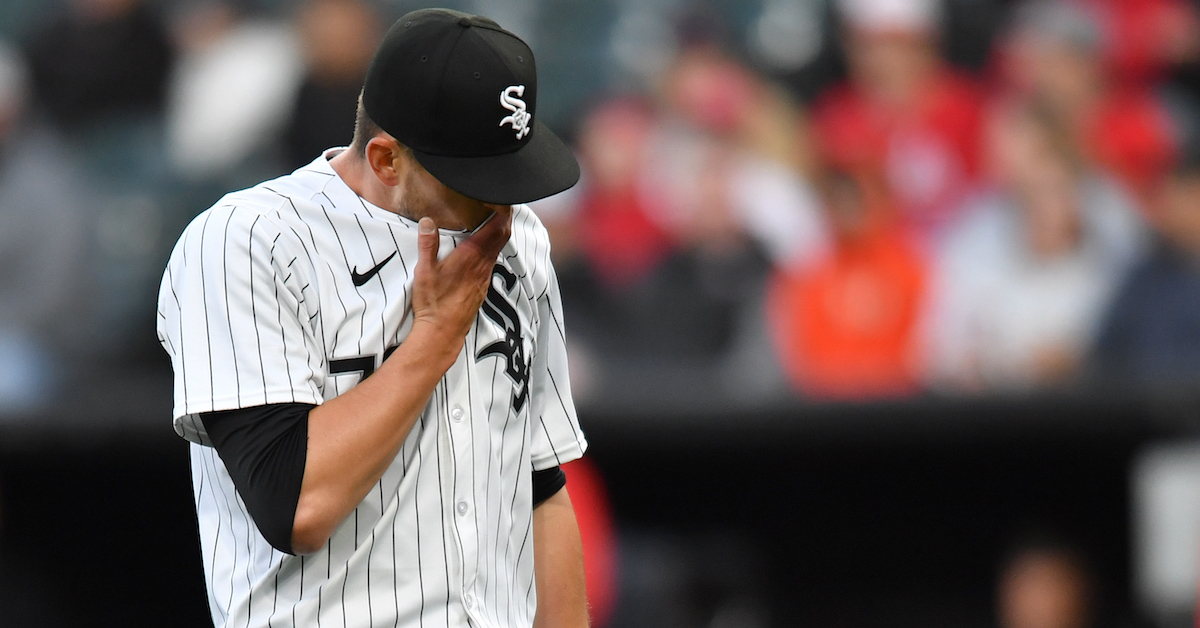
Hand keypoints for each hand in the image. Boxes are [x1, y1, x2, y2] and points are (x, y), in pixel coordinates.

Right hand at [411, 208, 512, 354]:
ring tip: (494, 223)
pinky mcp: (481, 288)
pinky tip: (482, 250)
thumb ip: (428, 245)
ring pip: (498, 250)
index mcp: (471, 256)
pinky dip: (492, 250)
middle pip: (502, 237)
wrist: (442, 332)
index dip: (503, 213)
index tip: (503, 201)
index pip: (496, 229)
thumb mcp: (424, 271)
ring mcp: (484, 278)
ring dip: (499, 235)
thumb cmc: (433, 303)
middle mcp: (482, 266)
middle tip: (502, 206)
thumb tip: (427, 222)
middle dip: (504, 220)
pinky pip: (492, 263)